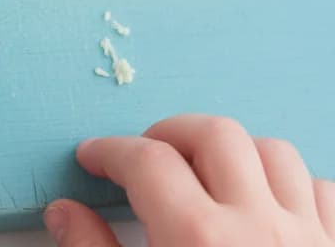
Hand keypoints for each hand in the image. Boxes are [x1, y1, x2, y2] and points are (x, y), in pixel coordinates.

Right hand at [44, 114, 334, 245]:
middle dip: (172, 134)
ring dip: (235, 154)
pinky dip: (294, 188)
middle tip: (146, 157)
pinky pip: (325, 193)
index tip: (93, 158)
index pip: (143, 160)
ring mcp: (309, 239)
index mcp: (198, 237)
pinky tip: (270, 207)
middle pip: (212, 134)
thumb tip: (63, 213)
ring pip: (274, 153)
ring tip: (207, 178)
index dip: (109, 150)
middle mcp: (258, 226)